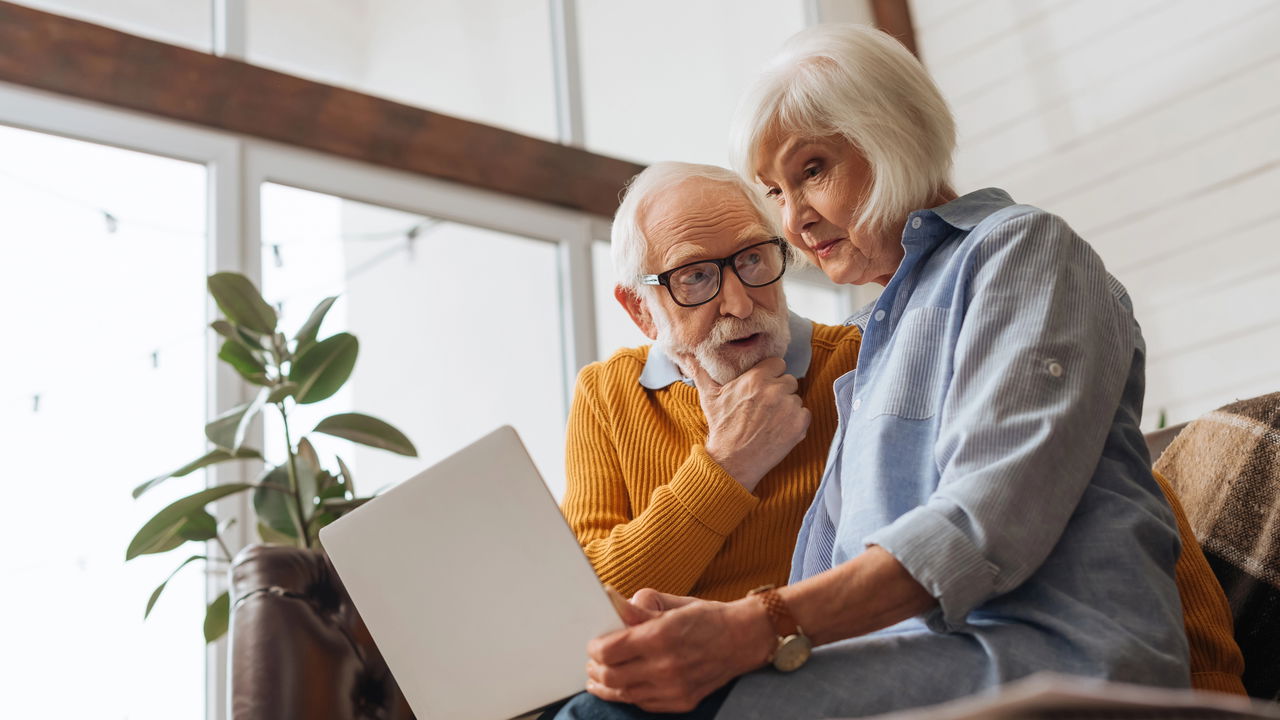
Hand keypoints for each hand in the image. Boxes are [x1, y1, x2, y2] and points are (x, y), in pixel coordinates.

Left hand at [585, 597, 774, 712]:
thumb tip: (609, 598)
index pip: (609, 650)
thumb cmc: (706, 617)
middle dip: (595, 670)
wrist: (743, 639)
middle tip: (592, 663)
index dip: (595, 649)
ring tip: (599, 678)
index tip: (593, 644)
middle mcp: (666, 666)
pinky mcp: (682, 702)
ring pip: (624, 694)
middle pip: (611, 676)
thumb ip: (639, 608)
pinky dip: (629, 695)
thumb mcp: (672, 606)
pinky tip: (624, 686)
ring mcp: (674, 688)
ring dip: (607, 686)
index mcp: (660, 636)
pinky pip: (644, 703)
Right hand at [692, 357, 810, 490]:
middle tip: (766, 405)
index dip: (771, 374)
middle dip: (780, 390)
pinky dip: (796, 421)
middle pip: (789, 380)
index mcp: (756, 379)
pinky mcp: (799, 425)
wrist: (733, 461)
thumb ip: (701, 372)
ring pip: (796, 398)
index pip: (778, 363)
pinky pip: (805, 414)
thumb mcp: (709, 396)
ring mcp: (789, 408)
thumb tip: (687, 356)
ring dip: (787, 406)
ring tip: (770, 419)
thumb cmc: (721, 428)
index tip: (764, 385)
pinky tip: (779, 429)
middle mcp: (775, 390)